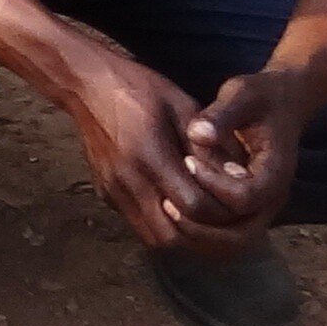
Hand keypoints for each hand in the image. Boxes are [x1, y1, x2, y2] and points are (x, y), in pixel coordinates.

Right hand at [53, 38, 227, 250]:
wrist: (86, 85)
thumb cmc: (139, 89)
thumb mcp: (183, 106)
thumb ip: (210, 146)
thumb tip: (240, 179)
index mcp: (150, 155)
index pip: (194, 207)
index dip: (221, 211)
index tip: (234, 198)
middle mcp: (128, 181)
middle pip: (172, 237)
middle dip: (205, 238)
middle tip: (227, 225)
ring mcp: (114, 191)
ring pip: (154, 239)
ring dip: (184, 239)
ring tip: (206, 223)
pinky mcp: (106, 193)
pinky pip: (140, 226)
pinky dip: (165, 228)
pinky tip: (179, 212)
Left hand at [181, 70, 311, 232]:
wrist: (282, 103)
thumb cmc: (260, 97)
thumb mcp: (242, 95)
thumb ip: (221, 115)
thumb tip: (198, 134)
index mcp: (275, 173)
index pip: (244, 199)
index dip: (212, 185)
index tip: (186, 161)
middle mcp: (272, 199)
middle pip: (240, 237)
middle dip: (201, 226)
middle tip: (166, 202)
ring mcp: (260, 209)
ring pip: (231, 244)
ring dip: (197, 235)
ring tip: (164, 207)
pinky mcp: (246, 210)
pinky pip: (224, 237)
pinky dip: (199, 233)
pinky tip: (171, 210)